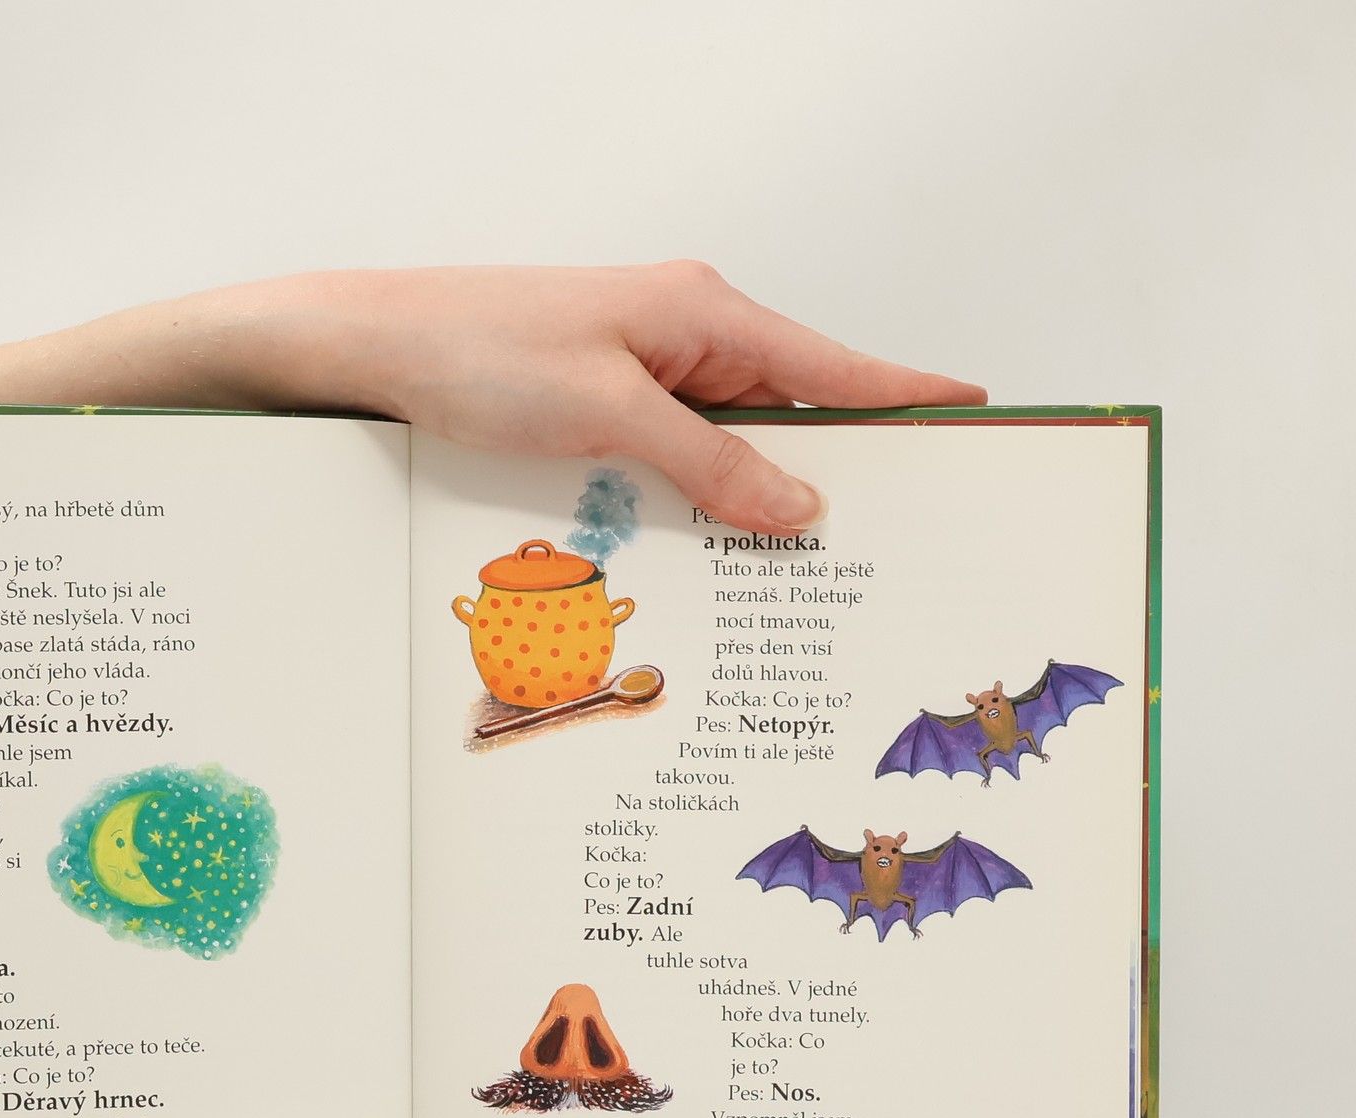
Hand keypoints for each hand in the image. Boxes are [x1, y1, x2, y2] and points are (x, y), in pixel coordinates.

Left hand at [294, 263, 986, 532]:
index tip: (978, 417)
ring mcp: (647, 369)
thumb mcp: (607, 412)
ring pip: (736, 442)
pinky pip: (682, 455)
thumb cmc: (482, 354)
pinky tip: (719, 544)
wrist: (378, 347)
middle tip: (900, 535)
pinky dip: (706, 497)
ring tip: (814, 565)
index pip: (836, 365)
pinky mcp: (607, 402)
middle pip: (797, 409)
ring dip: (765, 495)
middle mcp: (687, 335)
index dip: (909, 397)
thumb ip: (710, 461)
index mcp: (705, 314)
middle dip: (843, 469)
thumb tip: (802, 505)